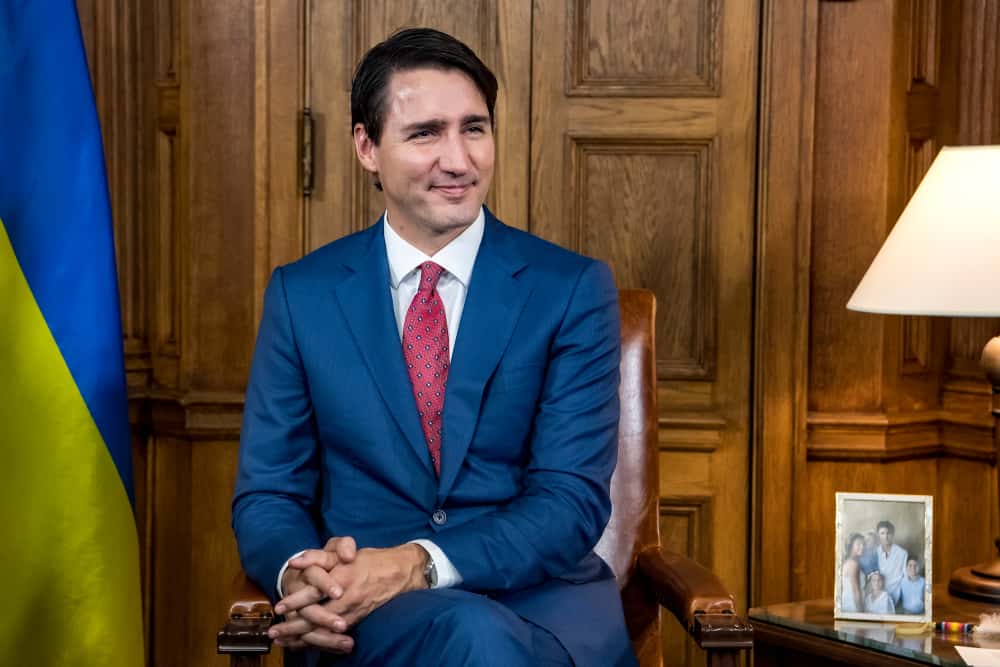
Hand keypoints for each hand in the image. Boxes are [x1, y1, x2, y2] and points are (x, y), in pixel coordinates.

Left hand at [268, 542, 427, 650]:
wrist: (400, 572)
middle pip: (316, 618)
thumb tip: (294, 562)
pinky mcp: (357, 620)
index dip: (295, 601)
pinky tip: (305, 643)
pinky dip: (318, 640)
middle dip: (293, 627)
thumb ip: (319, 556)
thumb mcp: (344, 552)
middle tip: (274, 633)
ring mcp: (353, 612)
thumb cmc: (371, 560)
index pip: (314, 593)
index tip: (279, 607)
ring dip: (302, 637)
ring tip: (284, 642)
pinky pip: (335, 635)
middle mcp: (347, 598)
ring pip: (324, 630)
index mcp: (342, 578)